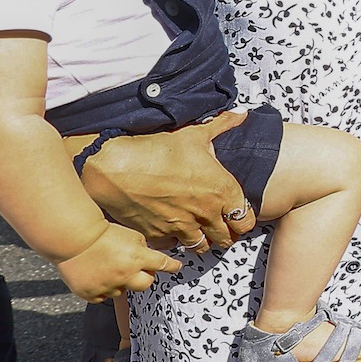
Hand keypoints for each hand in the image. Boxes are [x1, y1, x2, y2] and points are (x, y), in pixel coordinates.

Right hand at [56, 222, 182, 301]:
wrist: (73, 238)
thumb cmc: (102, 233)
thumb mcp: (130, 235)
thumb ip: (143, 249)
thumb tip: (151, 262)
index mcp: (137, 257)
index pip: (162, 264)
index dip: (171, 266)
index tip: (177, 267)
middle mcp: (125, 274)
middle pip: (146, 284)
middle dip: (145, 276)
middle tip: (135, 268)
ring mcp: (107, 286)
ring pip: (123, 290)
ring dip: (120, 281)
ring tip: (107, 266)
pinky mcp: (91, 293)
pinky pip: (103, 296)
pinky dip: (102, 288)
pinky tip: (96, 275)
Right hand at [75, 113, 255, 248]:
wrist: (115, 167)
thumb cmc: (155, 149)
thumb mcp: (193, 133)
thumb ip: (222, 126)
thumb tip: (241, 114)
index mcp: (221, 191)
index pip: (245, 220)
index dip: (243, 220)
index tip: (237, 215)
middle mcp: (206, 213)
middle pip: (227, 238)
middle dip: (227, 233)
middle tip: (221, 226)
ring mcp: (182, 228)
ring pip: (202, 246)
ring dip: (203, 239)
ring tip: (199, 230)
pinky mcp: (159, 235)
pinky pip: (173, 246)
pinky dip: (174, 240)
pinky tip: (171, 229)